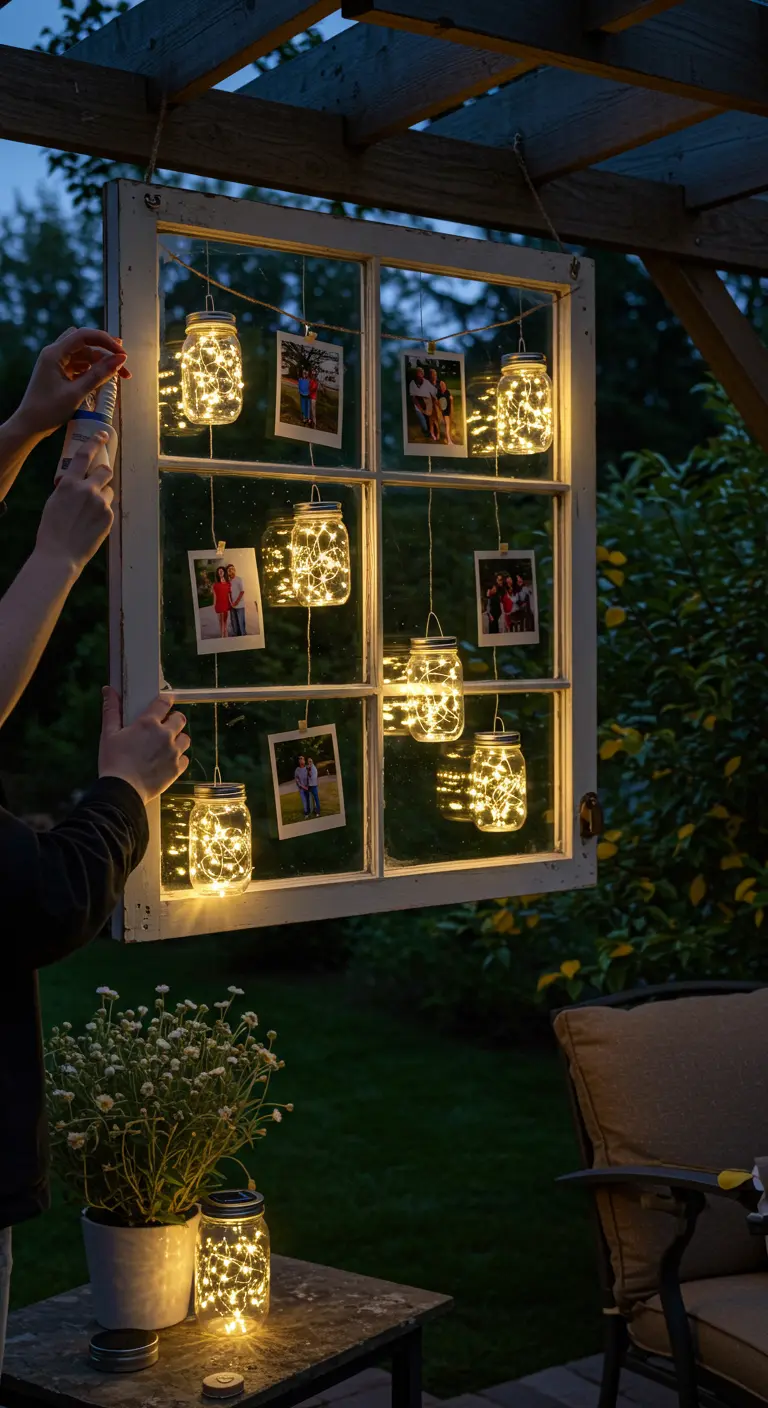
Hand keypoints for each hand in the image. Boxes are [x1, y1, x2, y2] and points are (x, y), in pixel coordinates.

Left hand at [14, 327, 129, 440]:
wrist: (29, 425)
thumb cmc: (48, 411)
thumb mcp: (77, 393)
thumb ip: (99, 375)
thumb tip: (120, 360)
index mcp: (54, 353)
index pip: (84, 336)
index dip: (106, 341)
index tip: (122, 354)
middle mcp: (54, 353)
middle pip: (85, 342)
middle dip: (105, 350)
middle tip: (122, 361)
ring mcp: (56, 362)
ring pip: (83, 354)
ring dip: (100, 362)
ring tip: (118, 375)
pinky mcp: (58, 372)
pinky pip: (79, 365)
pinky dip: (92, 369)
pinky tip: (103, 379)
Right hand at [35, 432, 114, 574]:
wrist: (60, 553)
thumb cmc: (52, 529)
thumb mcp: (55, 501)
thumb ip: (69, 488)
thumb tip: (80, 481)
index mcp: (69, 484)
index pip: (84, 455)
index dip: (95, 442)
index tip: (102, 435)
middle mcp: (87, 490)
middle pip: (105, 470)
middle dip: (105, 472)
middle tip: (101, 478)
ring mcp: (100, 503)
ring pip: (109, 491)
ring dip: (103, 496)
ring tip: (90, 513)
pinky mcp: (109, 516)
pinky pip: (109, 508)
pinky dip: (103, 512)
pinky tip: (91, 524)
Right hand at [98, 689, 190, 804]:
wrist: (122, 791)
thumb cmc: (113, 762)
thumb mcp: (109, 734)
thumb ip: (111, 710)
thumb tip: (108, 690)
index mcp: (148, 723)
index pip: (164, 703)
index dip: (165, 701)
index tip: (164, 703)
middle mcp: (165, 735)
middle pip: (180, 719)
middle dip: (173, 720)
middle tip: (163, 727)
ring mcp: (173, 752)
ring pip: (185, 738)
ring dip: (178, 739)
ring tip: (165, 746)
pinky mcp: (177, 769)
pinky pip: (185, 759)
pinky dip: (178, 759)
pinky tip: (166, 761)